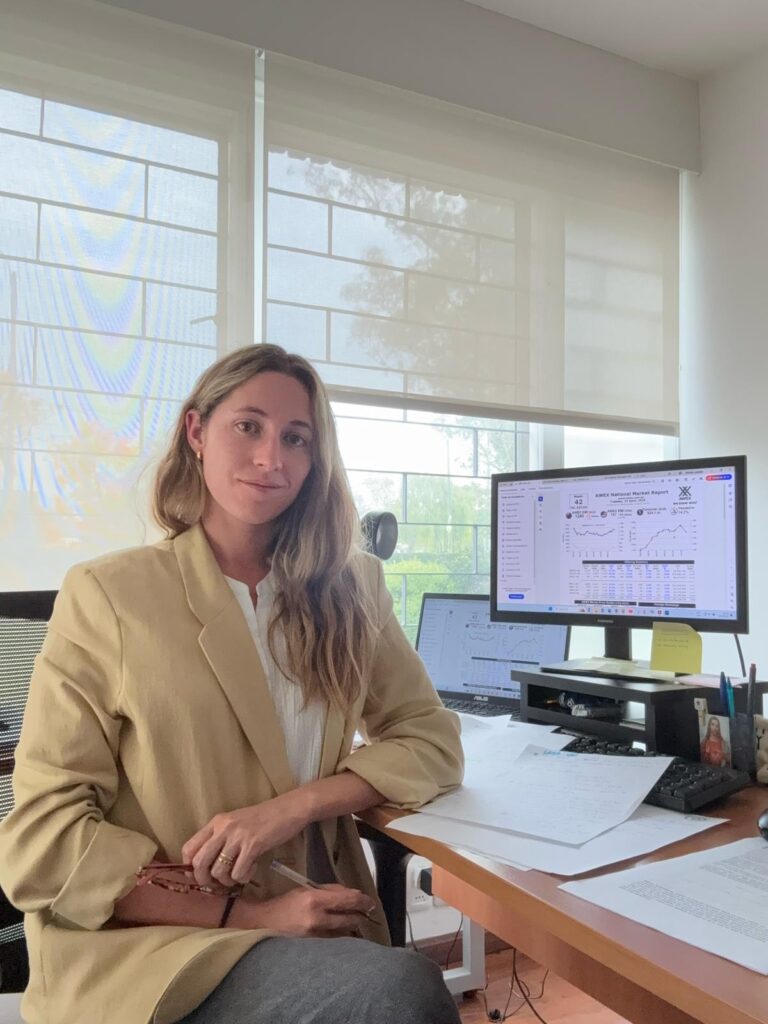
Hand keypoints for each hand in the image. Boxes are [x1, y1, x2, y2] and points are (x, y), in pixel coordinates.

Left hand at [182, 792, 306, 886]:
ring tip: (239, 875)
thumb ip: (221, 838)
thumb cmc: (264, 818)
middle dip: (205, 880)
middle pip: (199, 863)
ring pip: (218, 871)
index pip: (189, 847)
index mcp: (216, 822)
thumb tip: (206, 865)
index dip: (190, 867)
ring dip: (228, 880)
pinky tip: (252, 869)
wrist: (289, 809)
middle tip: (218, 884)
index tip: (202, 875)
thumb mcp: (236, 823)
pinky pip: (238, 872)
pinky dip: (244, 877)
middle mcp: (223, 828)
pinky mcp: (253, 845)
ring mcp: (238, 836)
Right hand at [238, 884, 376, 937]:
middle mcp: (316, 919)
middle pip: (348, 919)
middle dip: (359, 915)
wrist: (263, 924)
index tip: (370, 902)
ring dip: (350, 925)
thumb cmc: (285, 903)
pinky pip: (333, 940)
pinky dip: (339, 934)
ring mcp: (314, 936)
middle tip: (366, 911)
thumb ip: (329, 891)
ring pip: (343, 931)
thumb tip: (351, 895)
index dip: (361, 901)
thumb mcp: (306, 890)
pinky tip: (341, 930)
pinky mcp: (312, 947)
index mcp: (314, 900)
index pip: (346, 900)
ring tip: (354, 919)